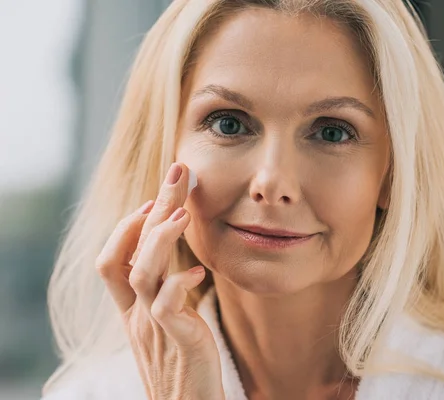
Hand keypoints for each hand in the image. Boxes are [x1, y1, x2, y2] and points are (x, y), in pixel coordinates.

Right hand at [96, 162, 224, 399]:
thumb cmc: (181, 365)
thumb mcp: (168, 326)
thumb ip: (167, 296)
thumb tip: (182, 265)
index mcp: (132, 310)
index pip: (112, 260)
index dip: (127, 227)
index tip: (154, 202)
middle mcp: (137, 315)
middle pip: (133, 250)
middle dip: (154, 206)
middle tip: (177, 171)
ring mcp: (153, 327)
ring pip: (141, 273)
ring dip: (160, 238)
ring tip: (182, 214)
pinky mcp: (177, 340)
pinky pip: (167, 306)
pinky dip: (179, 283)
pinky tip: (199, 272)